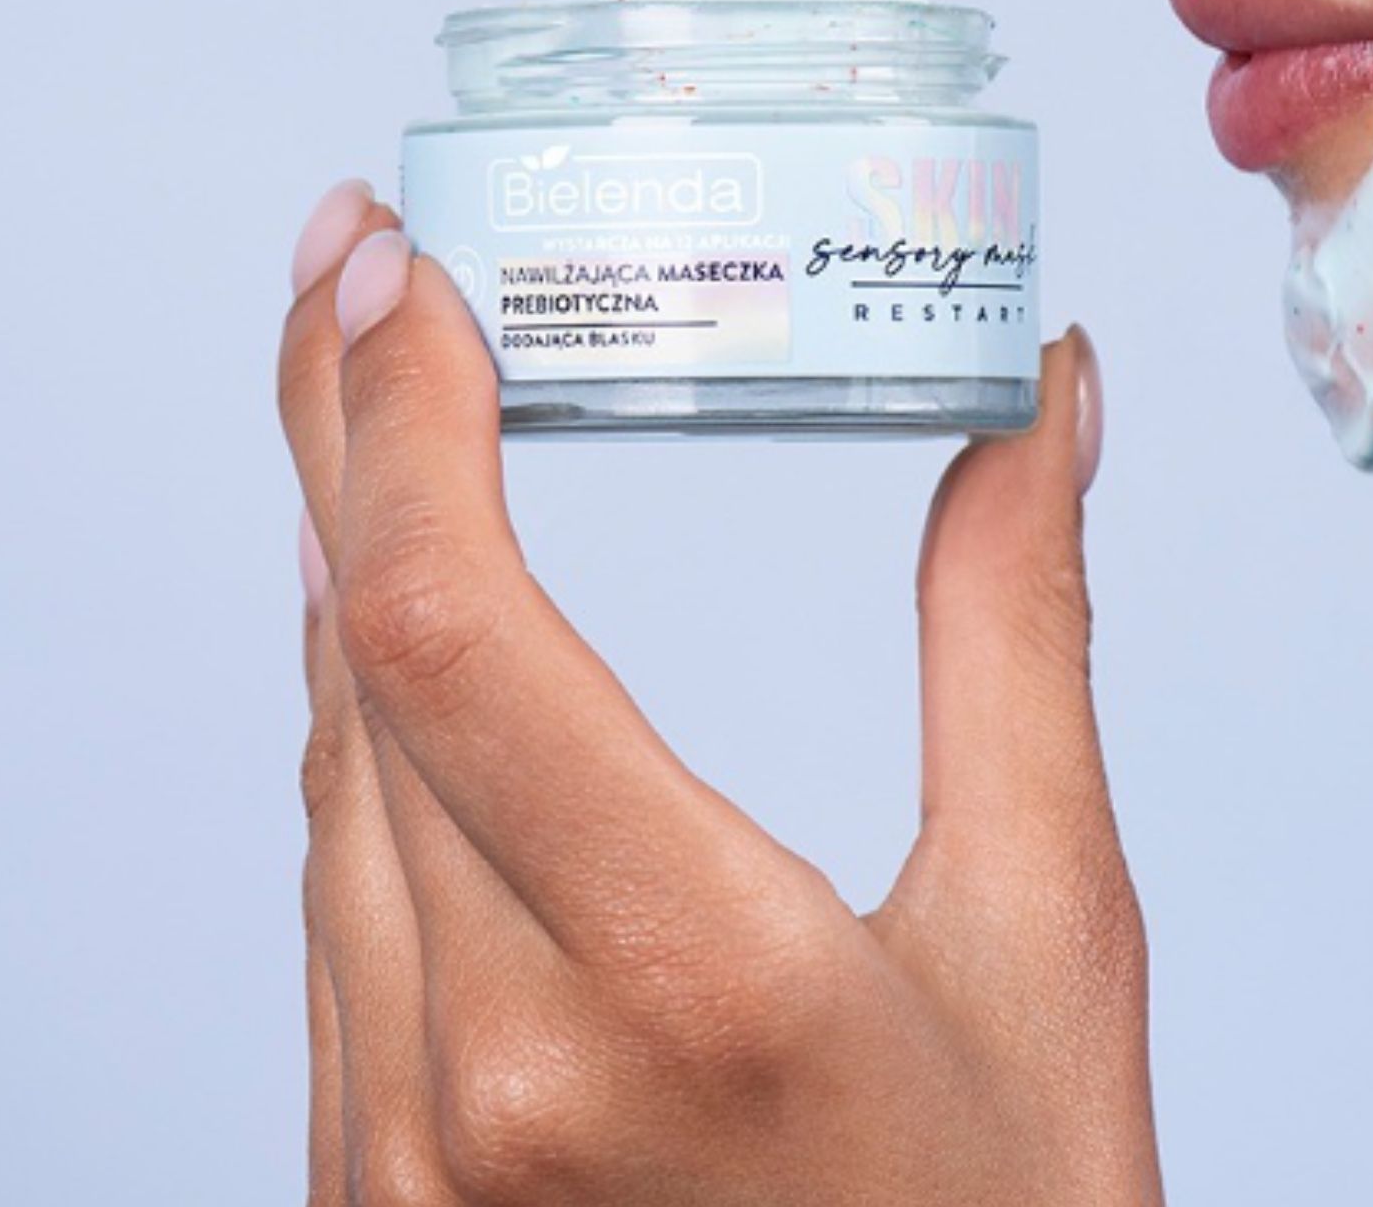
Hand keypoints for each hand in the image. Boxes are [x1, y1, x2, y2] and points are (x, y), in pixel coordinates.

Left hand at [279, 181, 1160, 1205]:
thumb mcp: (1048, 939)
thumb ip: (1015, 637)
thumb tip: (1037, 397)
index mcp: (677, 982)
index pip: (449, 627)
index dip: (391, 412)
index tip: (389, 259)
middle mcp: (481, 1071)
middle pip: (348, 667)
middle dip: (337, 429)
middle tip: (356, 258)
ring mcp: (395, 1149)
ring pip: (324, 781)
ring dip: (340, 566)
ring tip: (378, 395)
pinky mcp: (368, 1188)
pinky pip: (331, 900)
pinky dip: (356, 726)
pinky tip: (398, 634)